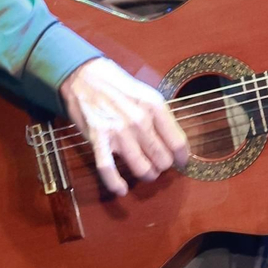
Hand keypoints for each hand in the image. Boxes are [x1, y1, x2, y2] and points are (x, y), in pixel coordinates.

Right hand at [59, 57, 190, 196]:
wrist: (85, 77)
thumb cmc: (119, 86)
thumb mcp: (148, 94)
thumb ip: (162, 117)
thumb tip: (176, 142)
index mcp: (155, 107)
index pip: (178, 143)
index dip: (182, 157)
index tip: (181, 161)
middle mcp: (139, 121)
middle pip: (162, 159)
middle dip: (163, 166)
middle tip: (159, 164)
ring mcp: (118, 132)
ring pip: (142, 168)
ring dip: (147, 175)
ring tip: (147, 172)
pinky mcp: (98, 140)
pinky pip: (108, 170)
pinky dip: (116, 184)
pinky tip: (122, 189)